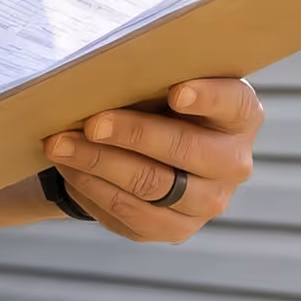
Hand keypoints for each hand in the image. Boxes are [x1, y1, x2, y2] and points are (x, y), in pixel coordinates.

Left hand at [42, 78, 263, 242]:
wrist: (150, 152)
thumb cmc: (156, 103)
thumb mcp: (162, 83)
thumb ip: (151, 76)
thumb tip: (104, 70)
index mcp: (240, 116)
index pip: (233, 104)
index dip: (207, 98)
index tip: (175, 92)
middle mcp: (233, 162)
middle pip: (185, 149)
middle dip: (132, 134)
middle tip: (91, 123)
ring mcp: (209, 202)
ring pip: (152, 185)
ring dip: (99, 163)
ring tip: (60, 144)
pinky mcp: (177, 230)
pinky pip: (133, 215)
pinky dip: (95, 190)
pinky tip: (70, 169)